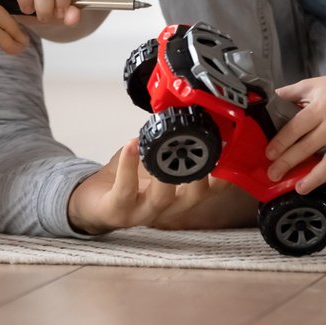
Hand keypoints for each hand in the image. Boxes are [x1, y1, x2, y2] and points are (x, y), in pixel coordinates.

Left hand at [67, 141, 256, 233]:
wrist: (94, 203)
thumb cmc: (129, 180)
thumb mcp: (155, 162)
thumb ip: (173, 145)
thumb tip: (186, 112)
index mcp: (181, 195)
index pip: (213, 189)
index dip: (226, 173)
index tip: (231, 150)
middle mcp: (169, 207)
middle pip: (194, 197)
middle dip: (201, 173)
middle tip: (201, 149)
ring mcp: (143, 212)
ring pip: (163, 198)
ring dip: (165, 171)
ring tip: (164, 146)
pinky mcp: (118, 210)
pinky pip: (126, 189)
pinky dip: (128, 165)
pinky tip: (131, 144)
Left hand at [265, 68, 325, 195]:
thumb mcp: (313, 84)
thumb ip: (292, 91)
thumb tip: (274, 96)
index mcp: (319, 109)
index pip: (296, 128)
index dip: (281, 142)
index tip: (269, 154)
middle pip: (308, 147)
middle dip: (288, 163)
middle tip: (273, 175)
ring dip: (314, 178)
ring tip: (299, 189)